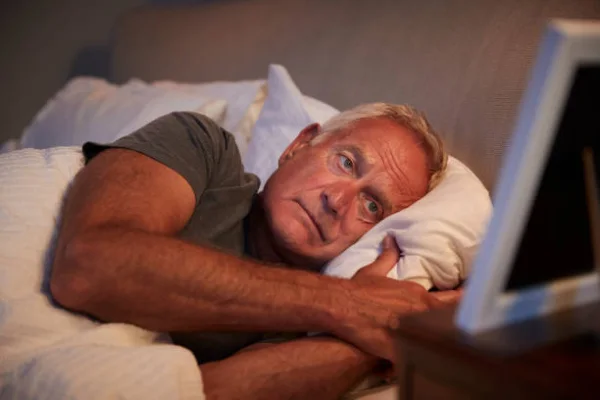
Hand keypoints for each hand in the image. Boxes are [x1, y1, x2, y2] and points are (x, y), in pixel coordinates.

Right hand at [331, 235, 461, 360]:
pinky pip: (417, 356)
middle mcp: (419, 311)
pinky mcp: (399, 348)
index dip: (464, 301)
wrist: (342, 306)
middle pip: (449, 321)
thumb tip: (392, 240)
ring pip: (437, 340)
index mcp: (417, 294)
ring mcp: (411, 331)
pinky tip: (425, 361)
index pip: (452, 298)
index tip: (472, 301)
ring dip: (442, 341)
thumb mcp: (374, 270)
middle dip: (457, 324)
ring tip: (453, 346)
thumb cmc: (358, 289)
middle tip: (469, 328)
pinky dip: (421, 359)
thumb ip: (388, 256)